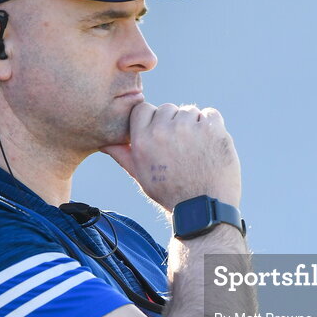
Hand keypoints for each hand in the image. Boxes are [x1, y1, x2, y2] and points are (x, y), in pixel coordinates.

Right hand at [101, 103, 241, 211]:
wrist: (204, 208)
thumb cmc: (171, 193)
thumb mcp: (141, 176)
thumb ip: (123, 154)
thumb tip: (104, 142)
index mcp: (142, 140)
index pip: (143, 108)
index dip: (153, 120)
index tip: (162, 136)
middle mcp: (163, 130)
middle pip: (167, 108)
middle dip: (174, 124)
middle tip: (181, 149)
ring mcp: (189, 127)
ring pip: (190, 110)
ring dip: (194, 125)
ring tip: (196, 150)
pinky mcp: (212, 128)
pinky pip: (210, 114)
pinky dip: (212, 126)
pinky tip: (210, 146)